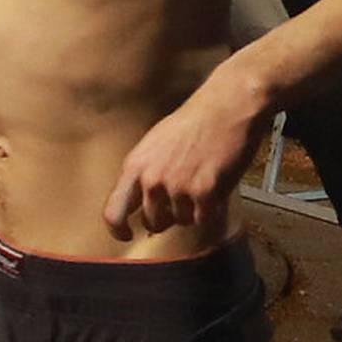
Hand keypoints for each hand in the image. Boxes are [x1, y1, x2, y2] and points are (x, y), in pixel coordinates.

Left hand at [102, 61, 272, 240]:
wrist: (227, 106)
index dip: (119, 230)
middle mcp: (152, 180)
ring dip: (193, 210)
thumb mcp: (155, 144)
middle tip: (182, 202)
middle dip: (167, 218)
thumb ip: (144, 174)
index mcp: (135, 166)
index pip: (113, 212)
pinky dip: (211, 210)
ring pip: (181, 221)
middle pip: (153, 222)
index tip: (128, 234)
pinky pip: (203, 219)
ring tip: (204, 184)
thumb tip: (141, 205)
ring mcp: (178, 187)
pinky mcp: (205, 192)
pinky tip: (216, 189)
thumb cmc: (194, 121)